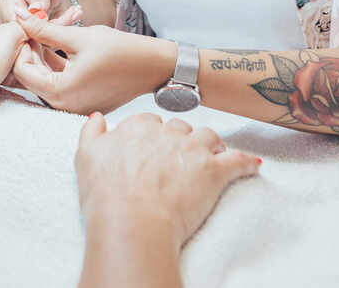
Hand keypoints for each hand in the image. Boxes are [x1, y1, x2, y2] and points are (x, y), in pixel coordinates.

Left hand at [11, 15, 176, 113]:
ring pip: (45, 79)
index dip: (22, 45)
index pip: (22, 70)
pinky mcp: (82, 103)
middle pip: (32, 76)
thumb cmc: (119, 51)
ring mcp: (73, 107)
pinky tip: (61, 45)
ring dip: (44, 57)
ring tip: (51, 32)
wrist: (153, 66)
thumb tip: (18, 15)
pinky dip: (57, 66)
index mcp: (60, 94)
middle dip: (32, 50)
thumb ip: (43, 28)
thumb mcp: (77, 37)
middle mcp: (64, 107)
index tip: (29, 27)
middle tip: (37, 27)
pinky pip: (60, 84)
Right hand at [76, 112, 259, 249]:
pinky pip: (237, 161)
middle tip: (179, 159)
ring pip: (209, 137)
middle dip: (182, 140)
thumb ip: (91, 133)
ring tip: (212, 157)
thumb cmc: (107, 194)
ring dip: (212, 146)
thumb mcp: (86, 158)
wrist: (132, 220)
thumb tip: (98, 117)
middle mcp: (166, 133)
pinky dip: (246, 162)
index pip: (150, 122)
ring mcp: (193, 150)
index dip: (154, 136)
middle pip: (181, 128)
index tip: (153, 149)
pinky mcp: (214, 171)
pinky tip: (252, 165)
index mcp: (137, 128)